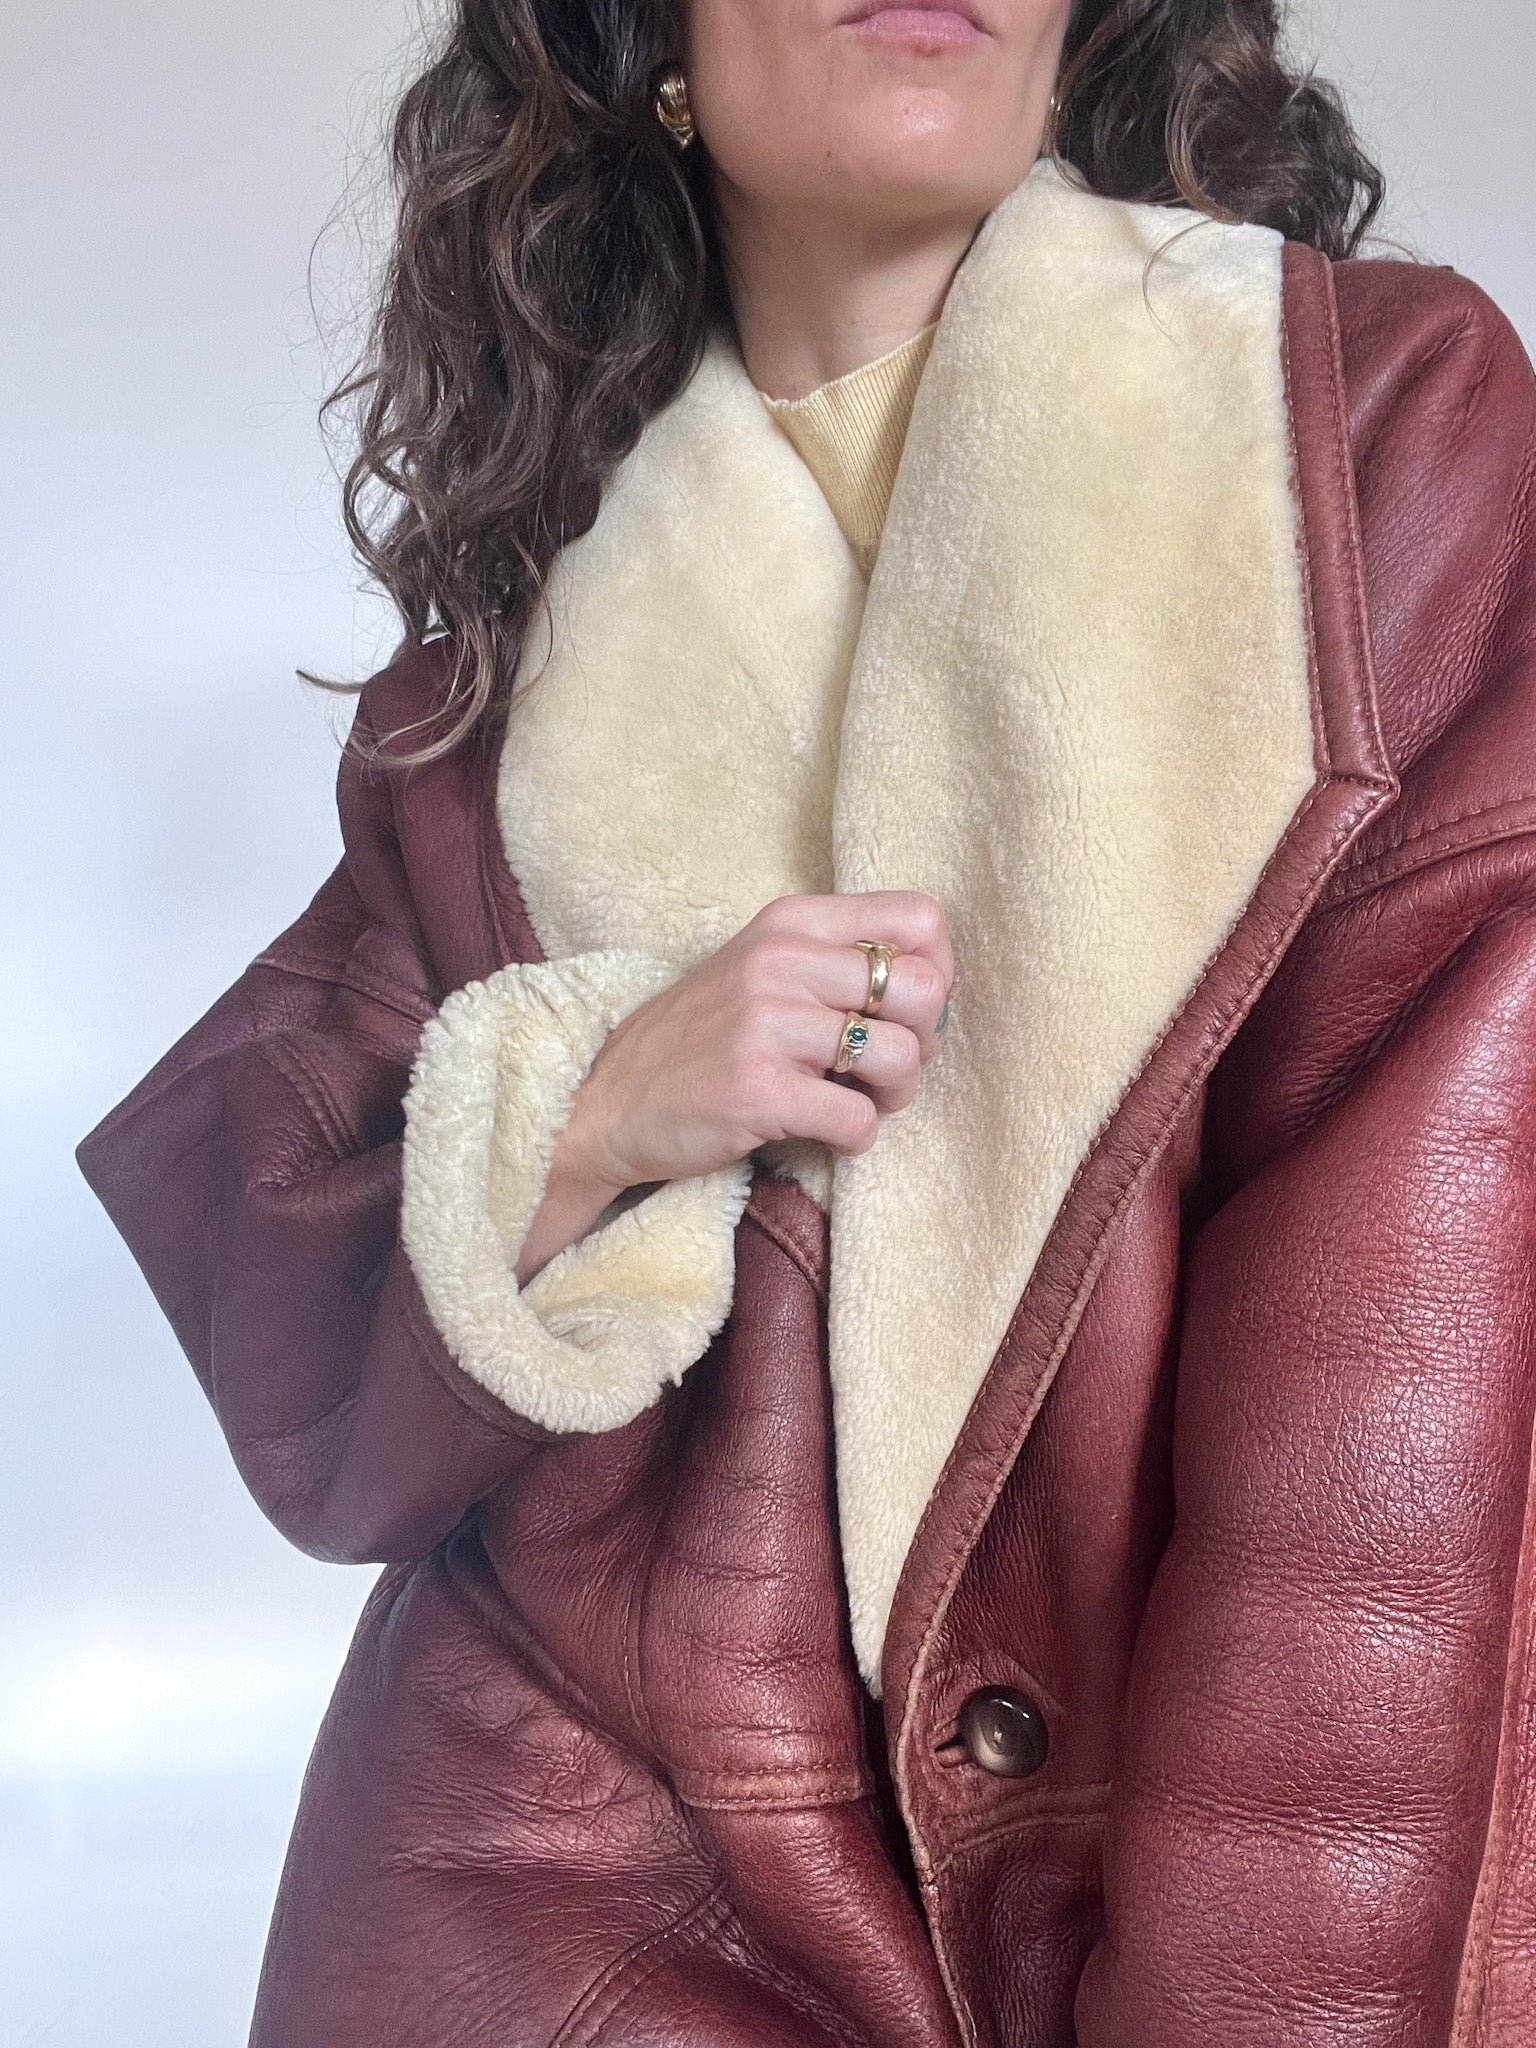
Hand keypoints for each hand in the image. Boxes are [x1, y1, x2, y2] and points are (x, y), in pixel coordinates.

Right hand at [564, 890, 954, 1193]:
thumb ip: (836, 960)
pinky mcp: (759, 1090)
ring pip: (901, 1058)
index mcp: (791, 921)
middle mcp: (782, 960)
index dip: (936, 971)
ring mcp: (768, 1024)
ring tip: (860, 1102)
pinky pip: (859, 1120)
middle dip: (924, 1041)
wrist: (605, 1101)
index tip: (902, 1012)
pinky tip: (828, 1132)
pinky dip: (857, 1137)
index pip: (920, 919)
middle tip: (885, 1067)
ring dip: (896, 1096)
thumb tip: (935, 991)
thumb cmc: (700, 1038)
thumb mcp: (762, 968)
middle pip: (925, 988)